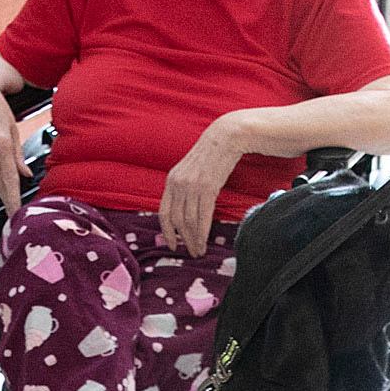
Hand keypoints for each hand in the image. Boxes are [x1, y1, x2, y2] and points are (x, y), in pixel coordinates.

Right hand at [0, 74, 30, 209]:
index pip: (8, 179)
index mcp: (0, 144)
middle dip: (8, 200)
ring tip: (11, 204)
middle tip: (17, 214)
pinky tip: (0, 188)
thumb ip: (17, 155)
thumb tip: (24, 174)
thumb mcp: (12, 128)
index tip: (17, 212)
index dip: (12, 199)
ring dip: (1, 194)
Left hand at [158, 115, 244, 256]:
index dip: (166, 231)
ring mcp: (192, 186)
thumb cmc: (210, 155)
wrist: (225, 137)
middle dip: (183, 240)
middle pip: (177, 220)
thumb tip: (184, 209)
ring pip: (189, 221)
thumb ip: (183, 188)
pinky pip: (202, 216)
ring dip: (194, 239)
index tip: (171, 244)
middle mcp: (178, 184)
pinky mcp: (207, 187)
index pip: (164, 212)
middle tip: (190, 253)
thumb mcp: (189, 170)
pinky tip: (204, 241)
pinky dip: (202, 232)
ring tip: (199, 251)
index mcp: (171, 180)